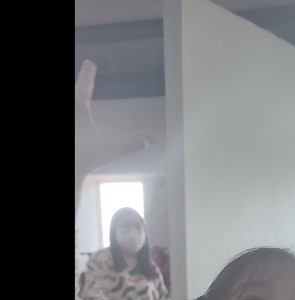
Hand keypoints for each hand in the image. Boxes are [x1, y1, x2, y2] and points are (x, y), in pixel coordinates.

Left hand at [75, 60, 158, 206]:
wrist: (70, 169)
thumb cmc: (87, 158)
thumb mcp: (113, 149)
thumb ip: (133, 143)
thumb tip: (154, 139)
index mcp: (79, 106)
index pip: (85, 83)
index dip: (88, 74)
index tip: (89, 64)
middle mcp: (70, 109)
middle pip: (75, 92)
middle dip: (81, 85)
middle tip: (86, 73)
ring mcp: (68, 118)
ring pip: (73, 104)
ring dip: (78, 100)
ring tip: (82, 97)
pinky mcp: (68, 129)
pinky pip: (73, 119)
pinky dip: (77, 118)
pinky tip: (80, 123)